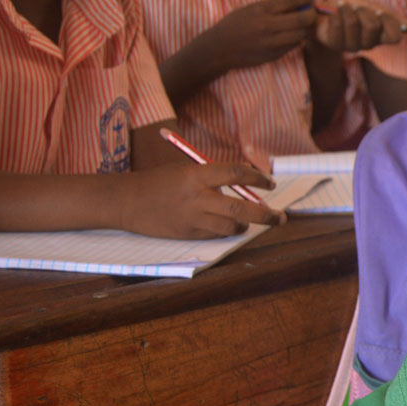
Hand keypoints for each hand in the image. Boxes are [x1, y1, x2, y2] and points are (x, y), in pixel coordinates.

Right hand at [119, 163, 283, 238]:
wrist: (126, 201)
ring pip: (231, 227)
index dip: (258, 179)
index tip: (270, 183)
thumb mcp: (185, 170)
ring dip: (244, 225)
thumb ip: (213, 176)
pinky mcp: (187, 234)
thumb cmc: (158, 181)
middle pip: (241, 209)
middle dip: (266, 215)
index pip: (237, 174)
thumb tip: (246, 182)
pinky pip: (215, 235)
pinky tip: (223, 226)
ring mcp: (192, 219)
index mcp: (196, 175)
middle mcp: (197, 197)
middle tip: (280, 217)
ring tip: (246, 222)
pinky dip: (224, 231)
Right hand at [201, 0, 316, 71]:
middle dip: (312, 14)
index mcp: (261, 9)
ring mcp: (272, 42)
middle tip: (311, 12)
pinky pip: (294, 45)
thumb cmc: (235, 25)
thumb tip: (299, 1)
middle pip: (303, 19)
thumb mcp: (251, 9)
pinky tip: (291, 35)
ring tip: (302, 25)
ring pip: (302, 34)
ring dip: (306, 28)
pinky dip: (297, 39)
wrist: (218, 48)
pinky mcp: (274, 55)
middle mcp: (268, 25)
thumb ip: (274, 6)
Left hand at [313, 0, 406, 51]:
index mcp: (380, 36)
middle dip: (363, 11)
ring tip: (343, 10)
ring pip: (353, 23)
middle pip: (373, 25)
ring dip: (347, 10)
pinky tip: (333, 14)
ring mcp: (351, 46)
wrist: (320, 13)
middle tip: (356, 9)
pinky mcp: (334, 44)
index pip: (394, 36)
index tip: (379, 12)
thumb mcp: (368, 6)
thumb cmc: (347, 9)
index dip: (388, 21)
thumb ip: (387, 15)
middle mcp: (368, 44)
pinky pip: (337, 24)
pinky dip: (335, 13)